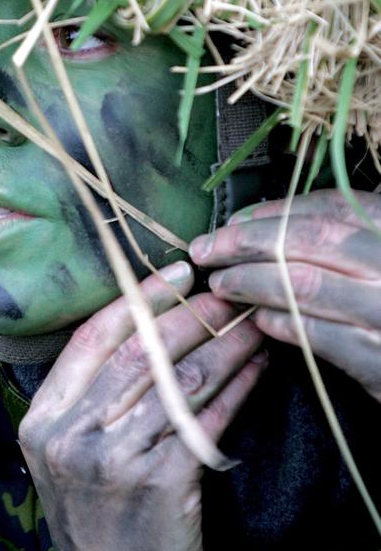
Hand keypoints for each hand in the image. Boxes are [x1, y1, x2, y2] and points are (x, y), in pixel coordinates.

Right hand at [18, 263, 265, 550]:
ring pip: (180, 379)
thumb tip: (143, 322)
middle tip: (227, 293)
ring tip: (251, 323)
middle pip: (140, 351)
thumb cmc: (96, 512)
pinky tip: (257, 369)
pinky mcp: (160, 483)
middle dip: (191, 313)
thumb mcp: (66, 453)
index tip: (177, 271)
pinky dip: (238, 387)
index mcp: (43, 418)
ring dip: (225, 344)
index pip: (91, 337)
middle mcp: (72, 435)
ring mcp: (114, 459)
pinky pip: (207, 419)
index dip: (137, 297)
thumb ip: (87, 396)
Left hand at [190, 189, 380, 402]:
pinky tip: (256, 318)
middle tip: (206, 249)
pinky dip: (278, 322)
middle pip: (306, 240)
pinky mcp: (377, 361)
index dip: (271, 212)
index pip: (326, 208)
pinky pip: (314, 334)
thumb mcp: (377, 254)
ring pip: (302, 285)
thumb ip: (338, 233)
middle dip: (245, 242)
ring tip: (221, 284)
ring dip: (251, 281)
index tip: (232, 220)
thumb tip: (254, 221)